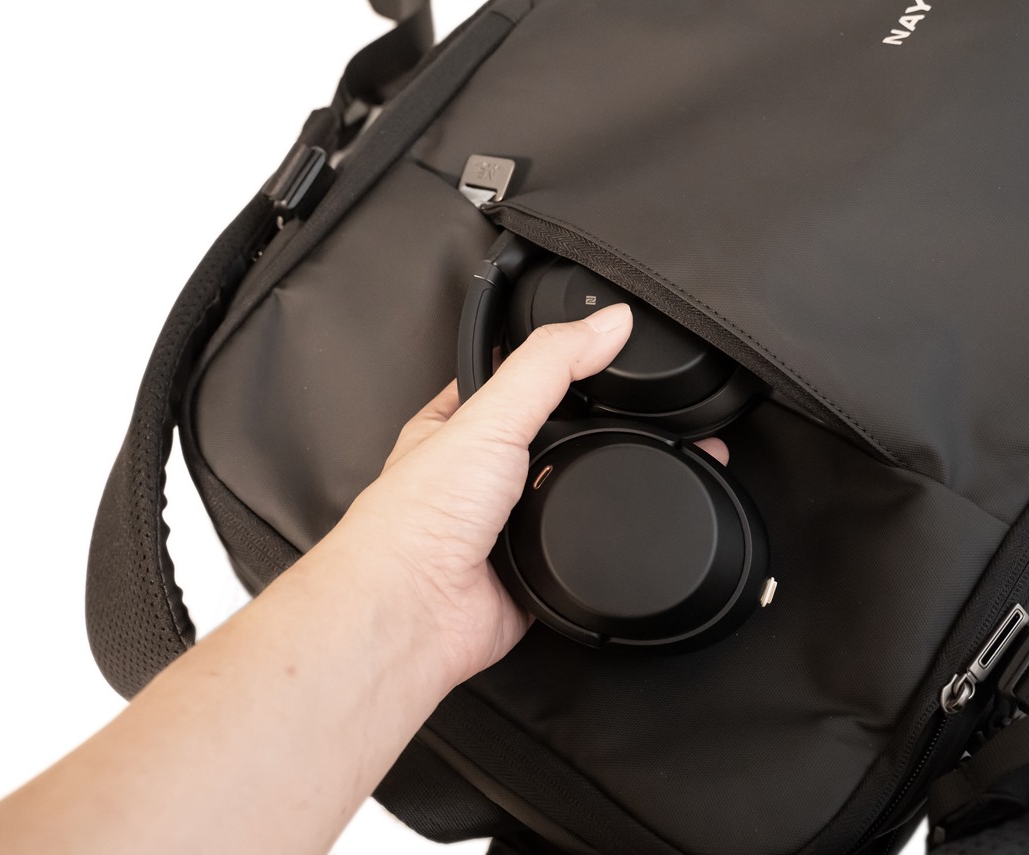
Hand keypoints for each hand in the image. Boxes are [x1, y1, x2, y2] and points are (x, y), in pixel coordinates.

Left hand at [313, 303, 729, 686]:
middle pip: (547, 441)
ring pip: (566, 499)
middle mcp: (474, 478)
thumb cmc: (414, 520)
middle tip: (617, 423)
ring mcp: (502, 529)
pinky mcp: (528, 578)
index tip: (604, 347)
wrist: (412, 612)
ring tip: (599, 483)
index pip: (512, 378)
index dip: (555, 363)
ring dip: (584, 497)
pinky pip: (577, 555)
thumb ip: (549, 365)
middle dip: (579, 438)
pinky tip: (595, 539)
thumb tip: (607, 322)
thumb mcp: (490, 417)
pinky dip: (590, 549)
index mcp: (454, 427)